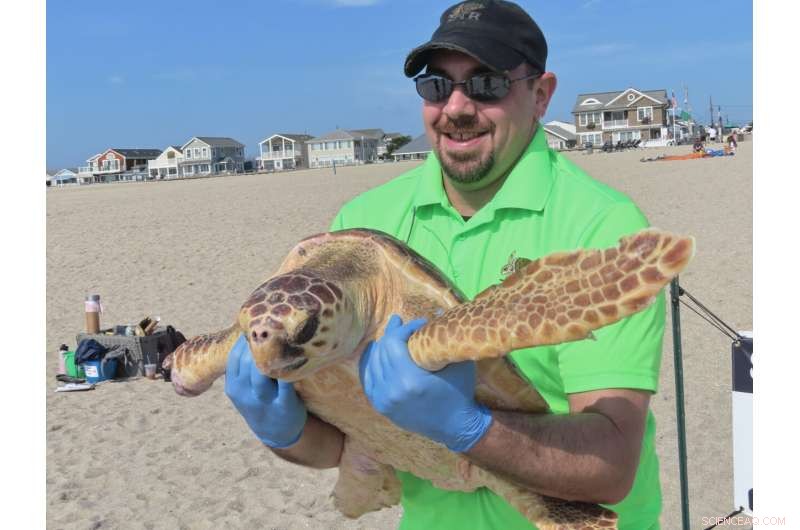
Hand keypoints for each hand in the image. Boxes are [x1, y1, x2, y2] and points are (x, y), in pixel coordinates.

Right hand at [225, 334, 306, 447]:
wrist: (277, 433)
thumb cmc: (261, 401)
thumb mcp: (244, 388)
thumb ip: (244, 366)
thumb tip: (250, 331)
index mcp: (233, 387)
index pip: (234, 357)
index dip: (245, 339)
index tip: (257, 326)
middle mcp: (245, 394)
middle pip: (247, 361)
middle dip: (258, 343)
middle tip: (272, 327)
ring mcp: (264, 401)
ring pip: (262, 372)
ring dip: (272, 354)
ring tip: (281, 339)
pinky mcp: (284, 406)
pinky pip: (285, 383)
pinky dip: (289, 369)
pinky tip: (296, 356)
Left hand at [359, 315, 491, 451]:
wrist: (455, 427)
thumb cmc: (460, 392)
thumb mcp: (457, 364)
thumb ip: (445, 339)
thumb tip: (438, 312)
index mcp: (409, 381)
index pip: (393, 343)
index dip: (404, 328)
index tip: (419, 323)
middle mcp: (391, 391)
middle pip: (381, 350)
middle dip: (392, 334)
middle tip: (403, 324)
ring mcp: (383, 400)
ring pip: (372, 362)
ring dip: (382, 346)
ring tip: (393, 335)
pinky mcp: (381, 406)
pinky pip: (368, 377)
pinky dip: (372, 363)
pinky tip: (379, 352)